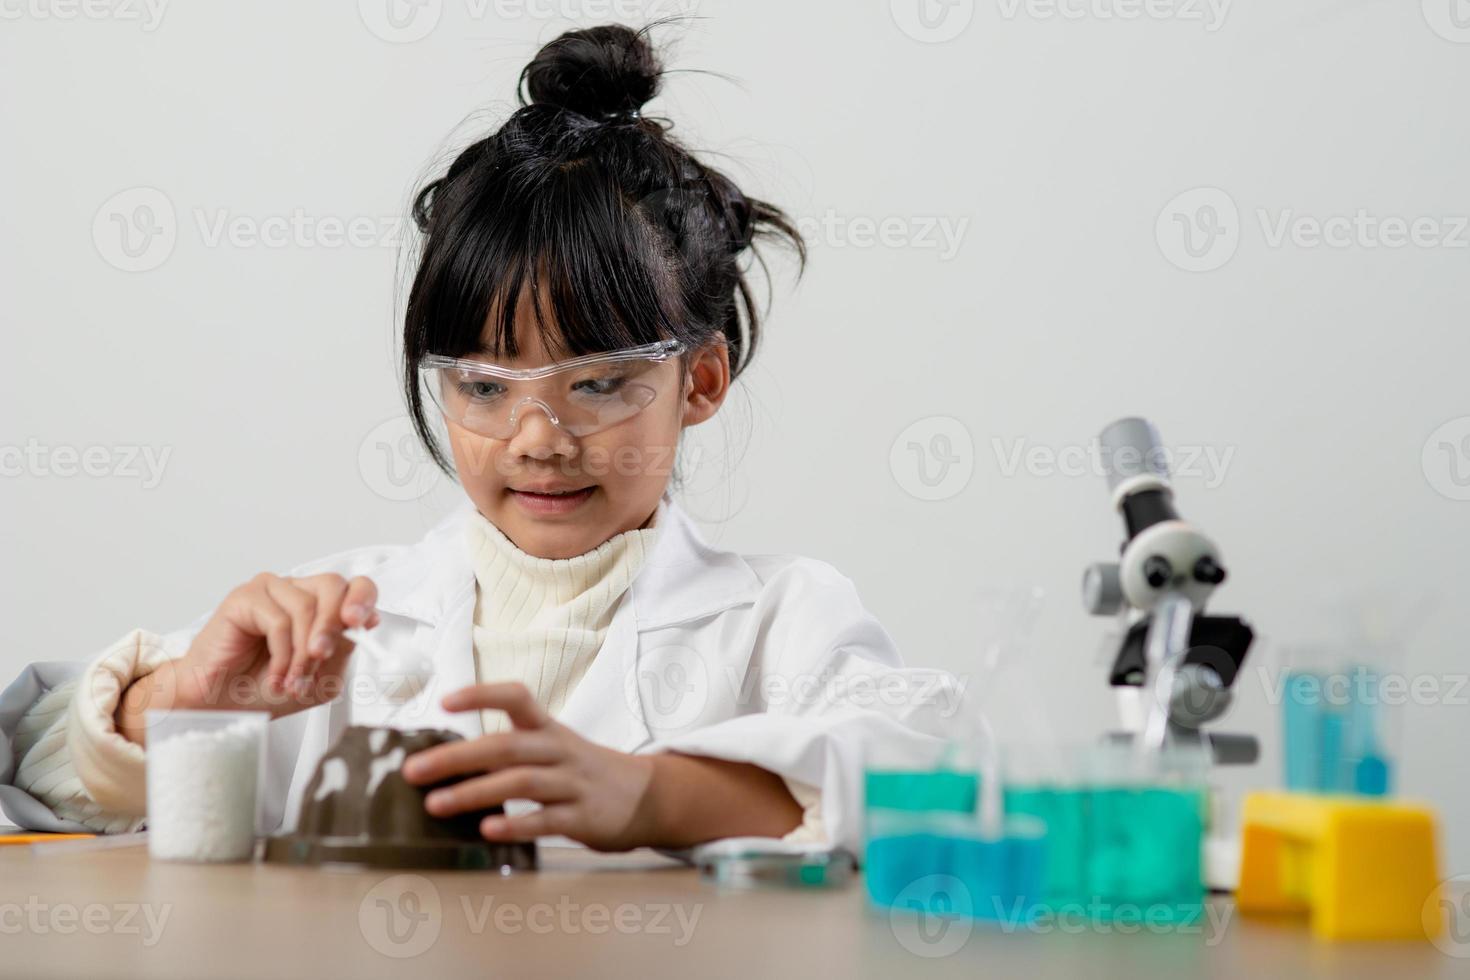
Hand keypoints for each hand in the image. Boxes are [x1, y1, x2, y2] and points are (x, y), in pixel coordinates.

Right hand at [116, 573, 379, 741]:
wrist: (220, 705)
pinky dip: (283, 654)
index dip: (363, 599)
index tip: (362, 624)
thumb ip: (343, 650)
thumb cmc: (263, 688)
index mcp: (320, 606)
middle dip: (332, 627)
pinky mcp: (245, 597)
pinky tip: (277, 677)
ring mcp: (271, 590)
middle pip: (333, 586)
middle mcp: (297, 591)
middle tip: (322, 657)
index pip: (354, 586)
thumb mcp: (320, 678)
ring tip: (293, 682)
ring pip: (306, 606)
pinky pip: (278, 620)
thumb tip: (361, 626)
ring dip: (304, 652)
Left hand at [401, 682, 657, 851]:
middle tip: (414, 770)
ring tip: (436, 804)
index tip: (445, 701)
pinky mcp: (582, 817)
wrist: (645, 796)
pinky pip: (546, 820)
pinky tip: (487, 829)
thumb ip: (508, 750)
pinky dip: (516, 824)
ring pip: (521, 783)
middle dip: (457, 757)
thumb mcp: (551, 747)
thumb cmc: (581, 770)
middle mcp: (559, 750)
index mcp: (548, 728)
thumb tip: (445, 761)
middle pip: (507, 746)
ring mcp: (572, 784)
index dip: (482, 696)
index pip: (516, 697)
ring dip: (475, 793)